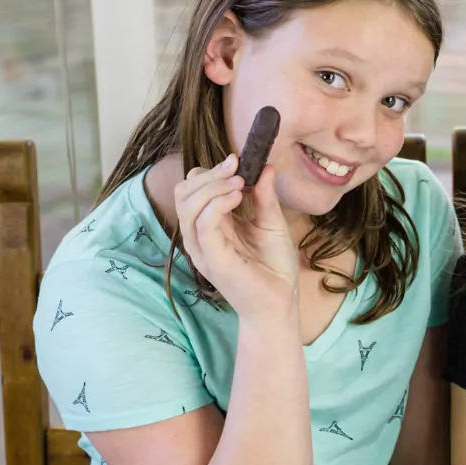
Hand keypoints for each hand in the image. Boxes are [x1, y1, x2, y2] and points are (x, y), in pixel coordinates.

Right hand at [174, 153, 298, 321]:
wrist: (280, 302)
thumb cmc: (274, 266)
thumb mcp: (271, 222)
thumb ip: (264, 196)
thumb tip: (265, 166)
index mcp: (211, 224)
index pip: (194, 189)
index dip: (212, 172)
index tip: (238, 162)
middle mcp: (200, 235)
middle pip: (184, 192)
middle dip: (209, 174)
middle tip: (236, 167)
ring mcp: (202, 247)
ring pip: (187, 204)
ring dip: (213, 186)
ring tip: (239, 183)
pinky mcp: (211, 258)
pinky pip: (202, 224)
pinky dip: (217, 204)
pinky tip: (238, 197)